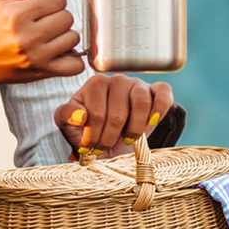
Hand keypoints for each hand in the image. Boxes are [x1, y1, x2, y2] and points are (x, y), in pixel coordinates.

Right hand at [0, 0, 84, 86]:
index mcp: (17, 14)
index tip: (41, 5)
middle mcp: (27, 37)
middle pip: (68, 17)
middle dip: (58, 15)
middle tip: (42, 21)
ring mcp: (37, 57)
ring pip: (74, 38)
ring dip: (64, 35)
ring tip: (48, 36)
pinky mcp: (42, 73)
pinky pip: (76, 65)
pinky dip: (73, 58)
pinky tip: (59, 52)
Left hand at [55, 76, 174, 156]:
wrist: (114, 136)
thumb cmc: (91, 128)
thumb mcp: (70, 124)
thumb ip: (65, 115)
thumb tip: (79, 116)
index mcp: (95, 84)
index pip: (96, 114)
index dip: (92, 137)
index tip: (89, 148)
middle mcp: (117, 80)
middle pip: (117, 114)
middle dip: (110, 139)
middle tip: (104, 148)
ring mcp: (138, 84)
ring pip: (140, 104)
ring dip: (133, 130)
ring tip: (126, 139)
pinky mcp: (156, 91)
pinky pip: (163, 94)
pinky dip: (160, 108)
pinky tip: (152, 122)